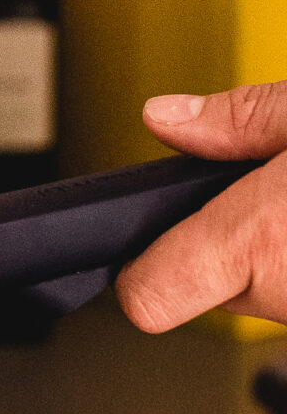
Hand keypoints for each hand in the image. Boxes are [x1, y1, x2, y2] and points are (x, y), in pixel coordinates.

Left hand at [115, 84, 286, 330]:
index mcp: (265, 237)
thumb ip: (243, 117)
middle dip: (226, 244)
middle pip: (210, 289)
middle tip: (262, 197)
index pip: (148, 296)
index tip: (148, 239)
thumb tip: (166, 118)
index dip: (141, 268)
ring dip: (276, 253)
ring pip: (265, 293)